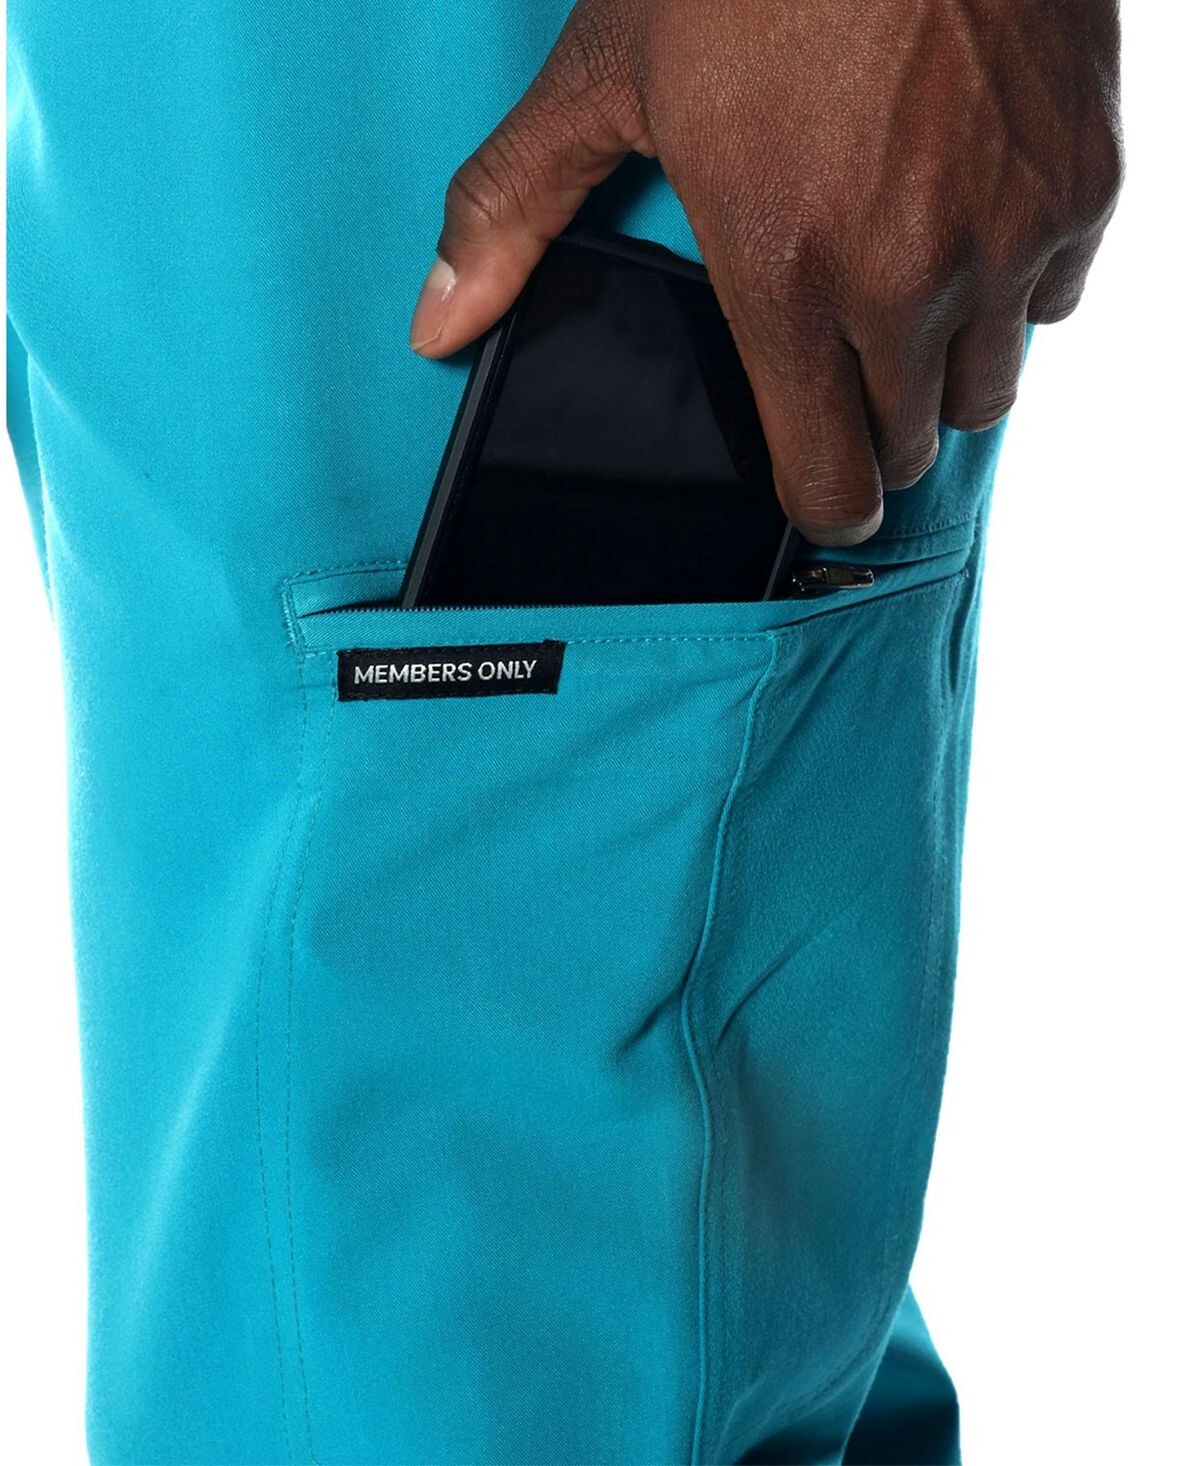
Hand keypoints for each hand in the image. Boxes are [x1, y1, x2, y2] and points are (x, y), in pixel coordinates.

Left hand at [409, 0, 1121, 545]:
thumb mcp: (604, 74)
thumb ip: (514, 213)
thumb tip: (435, 325)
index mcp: (787, 277)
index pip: (828, 479)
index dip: (819, 498)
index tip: (815, 484)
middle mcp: (909, 282)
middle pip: (910, 444)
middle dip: (873, 426)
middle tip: (843, 363)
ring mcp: (1010, 234)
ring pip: (989, 387)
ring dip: (943, 365)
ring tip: (901, 293)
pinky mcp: (1085, 182)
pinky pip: (1058, 296)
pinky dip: (1018, 279)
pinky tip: (967, 218)